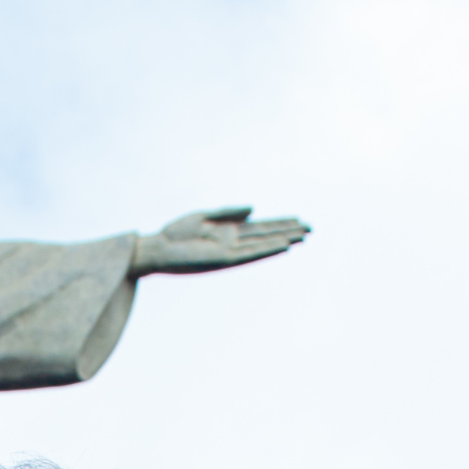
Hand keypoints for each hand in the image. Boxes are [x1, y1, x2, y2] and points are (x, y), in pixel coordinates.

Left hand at [131, 207, 308, 276]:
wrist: (157, 249)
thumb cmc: (175, 233)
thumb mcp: (203, 216)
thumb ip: (229, 212)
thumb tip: (254, 208)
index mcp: (228, 231)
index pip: (260, 226)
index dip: (279, 223)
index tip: (298, 219)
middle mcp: (233, 242)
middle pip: (266, 235)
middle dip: (287, 231)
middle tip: (311, 229)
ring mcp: (230, 251)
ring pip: (262, 244)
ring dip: (283, 240)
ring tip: (303, 236)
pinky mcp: (224, 259)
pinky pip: (250, 254)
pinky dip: (267, 249)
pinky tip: (283, 246)